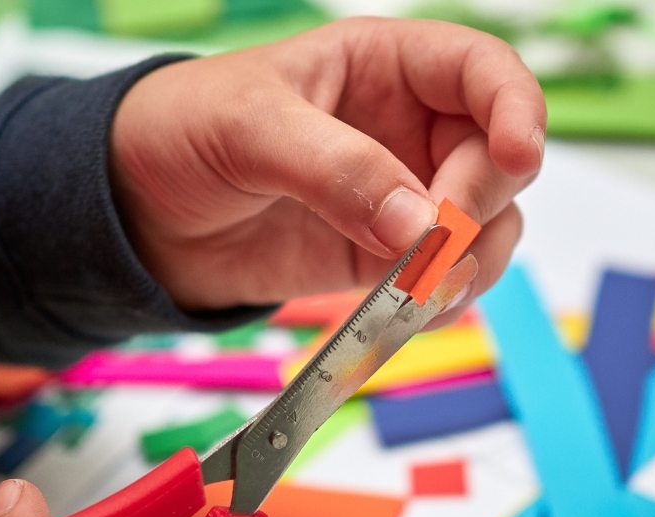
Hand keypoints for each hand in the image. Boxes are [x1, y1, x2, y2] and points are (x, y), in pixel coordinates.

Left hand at [109, 17, 545, 325]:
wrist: (139, 217)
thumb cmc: (181, 133)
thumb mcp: (249, 127)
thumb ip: (337, 167)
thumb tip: (420, 223)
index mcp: (386, 67)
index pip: (484, 72)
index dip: (516, 108)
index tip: (515, 156)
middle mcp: (410, 131)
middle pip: (498, 161)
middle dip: (479, 203)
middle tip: (433, 240)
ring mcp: (404, 199)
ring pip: (487, 227)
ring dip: (471, 262)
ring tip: (419, 287)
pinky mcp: (386, 258)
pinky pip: (444, 279)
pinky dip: (441, 300)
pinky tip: (408, 309)